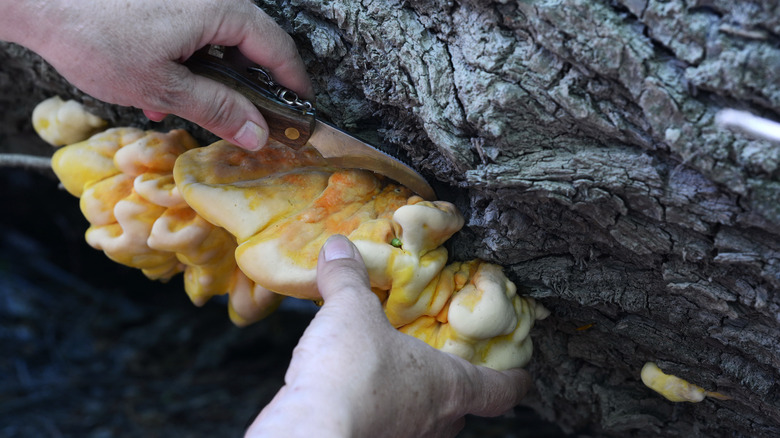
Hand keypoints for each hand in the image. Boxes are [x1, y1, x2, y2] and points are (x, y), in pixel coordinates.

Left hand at [2, 0, 311, 150]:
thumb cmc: (95, 36)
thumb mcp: (162, 87)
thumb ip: (217, 110)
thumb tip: (258, 135)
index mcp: (222, 10)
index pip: (278, 49)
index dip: (294, 85)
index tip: (300, 114)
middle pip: (252, 45)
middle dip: (249, 87)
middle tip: (248, 122)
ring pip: (221, 41)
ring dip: (214, 79)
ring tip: (189, 111)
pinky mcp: (165, 2)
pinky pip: (194, 31)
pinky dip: (189, 62)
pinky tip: (161, 89)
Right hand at [246, 235, 530, 437]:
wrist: (309, 432)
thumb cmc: (351, 372)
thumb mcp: (350, 310)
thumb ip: (348, 278)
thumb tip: (338, 247)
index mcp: (449, 385)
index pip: (500, 389)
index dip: (514, 379)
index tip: (523, 373)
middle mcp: (434, 422)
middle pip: (461, 410)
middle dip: (453, 387)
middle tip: (444, 365)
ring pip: (423, 424)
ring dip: (414, 401)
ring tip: (395, 377)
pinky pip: (387, 429)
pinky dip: (379, 412)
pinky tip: (356, 395)